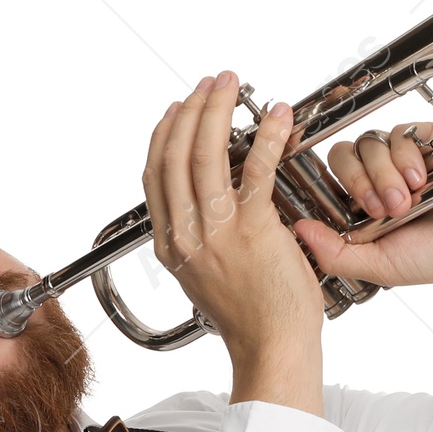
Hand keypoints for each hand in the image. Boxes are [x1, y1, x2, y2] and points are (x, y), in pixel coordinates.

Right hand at [143, 72, 324, 411]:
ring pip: (206, 153)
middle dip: (192, 109)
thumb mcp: (206, 278)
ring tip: (231, 86)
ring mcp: (216, 232)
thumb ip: (200, 242)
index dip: (165, 133)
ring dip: (218, 110)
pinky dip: (267, 135)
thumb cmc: (252, 319)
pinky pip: (255, 168)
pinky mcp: (252, 230)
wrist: (272, 347)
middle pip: (175, 154)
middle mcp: (185, 235)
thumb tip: (208, 212)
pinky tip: (276, 116)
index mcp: (170, 245)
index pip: (156, 174)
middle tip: (210, 84)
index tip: (178, 109)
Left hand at [294, 122, 432, 312]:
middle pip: (343, 157)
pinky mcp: (429, 140)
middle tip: (386, 209)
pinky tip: (424, 180)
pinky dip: (406, 155)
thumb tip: (295, 230)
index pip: (328, 185)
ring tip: (411, 199)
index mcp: (364, 213)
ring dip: (385, 172)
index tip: (352, 209)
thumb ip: (336, 253)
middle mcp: (379, 183)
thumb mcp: (382, 266)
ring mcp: (404, 160)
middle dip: (360, 183)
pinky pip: (399, 131)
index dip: (333, 191)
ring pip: (368, 143)